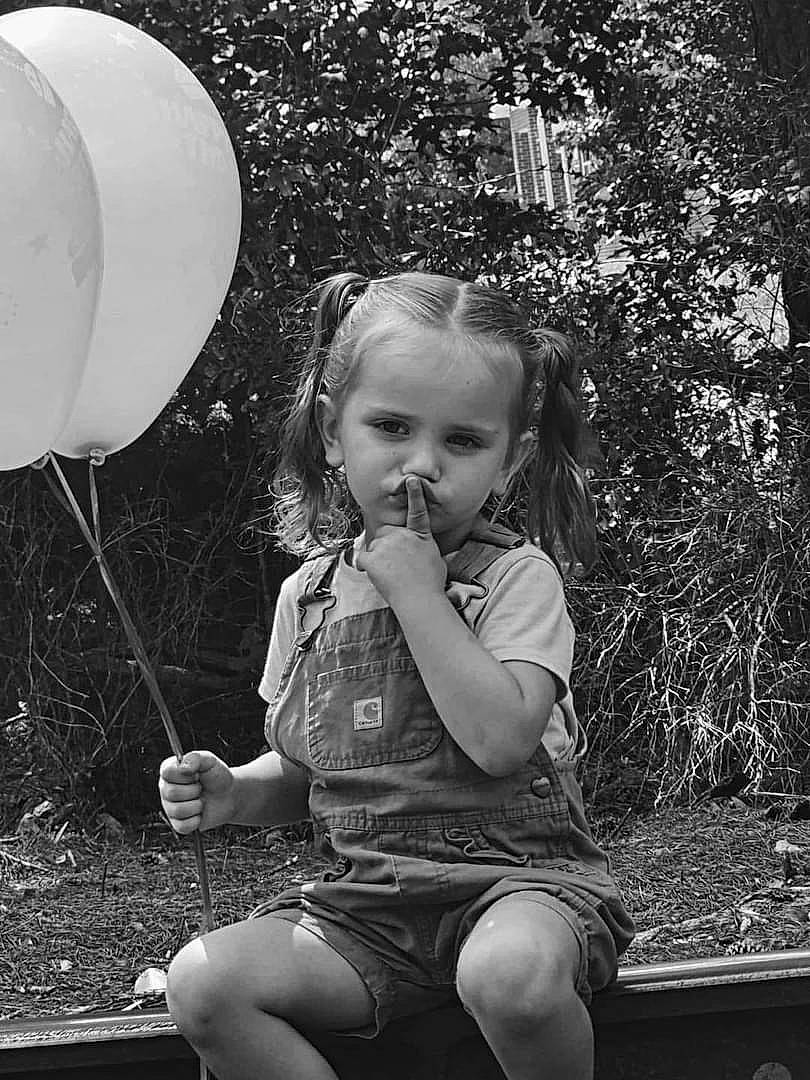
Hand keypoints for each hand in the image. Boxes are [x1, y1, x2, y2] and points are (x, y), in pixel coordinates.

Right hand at [158, 750, 235, 833]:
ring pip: (177, 810)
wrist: (229, 795)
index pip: (167, 772)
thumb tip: (182, 767)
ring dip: (196, 805)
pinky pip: (183, 826)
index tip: (197, 773)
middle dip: (193, 790)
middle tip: (201, 787)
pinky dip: (197, 819)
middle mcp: (166, 789)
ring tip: (201, 799)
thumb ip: (195, 758)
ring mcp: (170, 808)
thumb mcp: (209, 761)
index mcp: (170, 771)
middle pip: (171, 792)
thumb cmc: (217, 776)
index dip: (186, 774)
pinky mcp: (178, 824)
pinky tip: (200, 813)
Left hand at [355, 475, 445, 604]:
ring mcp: (385, 545)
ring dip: (379, 558)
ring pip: (375, 547)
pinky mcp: (371, 557)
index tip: (412, 480)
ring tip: (393, 575)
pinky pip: (364, 559)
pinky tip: (381, 576)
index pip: (417, 510)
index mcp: (420, 534)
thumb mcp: (436, 559)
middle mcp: (402, 535)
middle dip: (388, 546)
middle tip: (398, 566)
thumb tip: (419, 551)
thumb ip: (423, 548)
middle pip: (386, 533)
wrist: (420, 599)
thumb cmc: (431, 584)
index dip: (414, 494)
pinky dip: (368, 567)